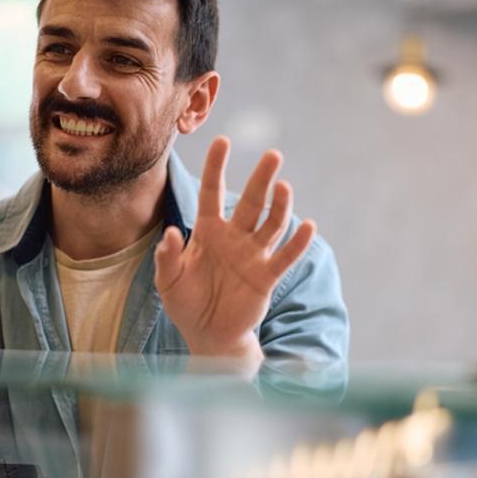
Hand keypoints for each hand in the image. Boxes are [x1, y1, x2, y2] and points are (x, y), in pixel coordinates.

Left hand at [156, 136, 314, 362]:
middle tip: (273, 155)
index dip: (217, 167)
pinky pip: (284, 257)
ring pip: (271, 225)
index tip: (223, 141)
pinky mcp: (266, 277)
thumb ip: (168, 257)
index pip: (212, 192)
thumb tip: (171, 233)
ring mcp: (253, 256)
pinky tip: (308, 226)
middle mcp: (234, 238)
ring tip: (285, 186)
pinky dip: (297, 243)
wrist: (208, 335)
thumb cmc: (186, 303)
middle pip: (251, 202)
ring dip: (279, 206)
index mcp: (208, 232)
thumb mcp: (168, 280)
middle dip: (261, 179)